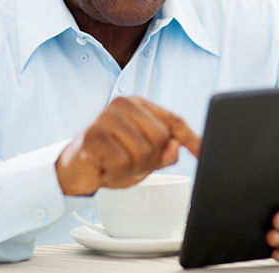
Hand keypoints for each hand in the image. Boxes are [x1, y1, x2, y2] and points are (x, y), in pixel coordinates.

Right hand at [56, 96, 200, 195]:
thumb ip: (163, 152)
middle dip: (150, 160)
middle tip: (129, 163)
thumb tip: (177, 146)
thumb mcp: (144, 158)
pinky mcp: (94, 135)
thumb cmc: (110, 158)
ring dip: (131, 169)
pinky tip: (105, 168)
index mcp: (139, 105)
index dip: (192, 138)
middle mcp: (124, 104)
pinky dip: (117, 174)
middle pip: (161, 138)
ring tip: (115, 165)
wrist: (73, 169)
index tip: (205, 152)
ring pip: (144, 152)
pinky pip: (123, 163)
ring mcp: (107, 117)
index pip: (174, 120)